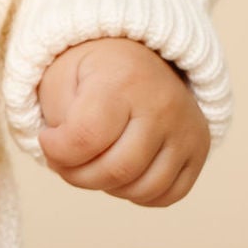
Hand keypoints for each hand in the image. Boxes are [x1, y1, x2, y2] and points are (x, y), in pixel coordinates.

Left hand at [35, 36, 208, 205]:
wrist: (138, 53)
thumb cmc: (91, 71)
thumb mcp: (60, 78)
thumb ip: (58, 120)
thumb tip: (69, 160)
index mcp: (123, 80)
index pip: (86, 138)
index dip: (56, 150)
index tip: (48, 139)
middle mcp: (163, 104)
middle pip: (116, 170)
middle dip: (78, 176)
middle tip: (65, 160)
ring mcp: (187, 128)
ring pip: (144, 189)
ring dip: (108, 187)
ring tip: (94, 162)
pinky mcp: (200, 148)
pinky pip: (168, 194)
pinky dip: (138, 194)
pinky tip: (123, 172)